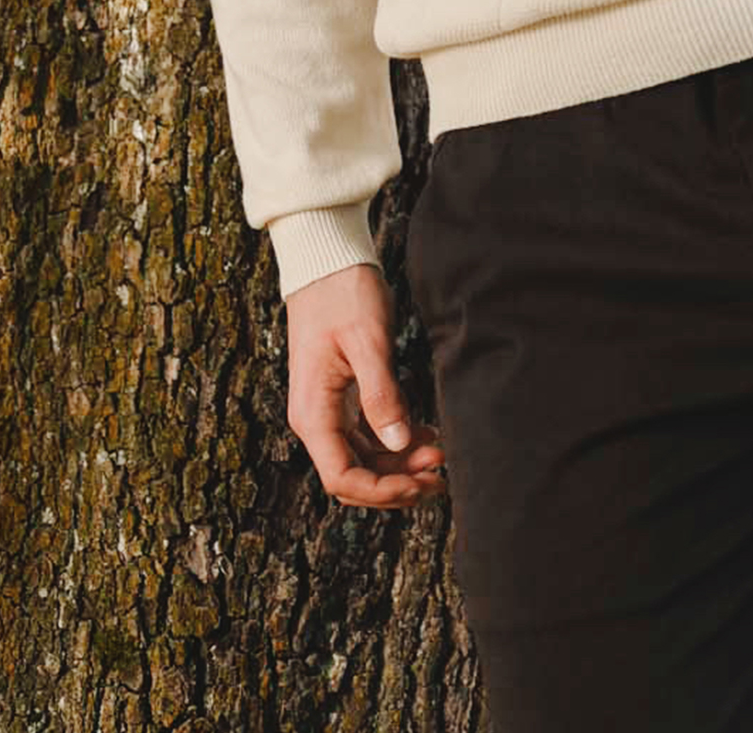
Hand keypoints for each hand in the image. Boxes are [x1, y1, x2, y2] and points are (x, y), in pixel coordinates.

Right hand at [285, 263, 446, 509]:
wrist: (327, 261)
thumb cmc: (342, 294)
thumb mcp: (367, 342)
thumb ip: (381, 394)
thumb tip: (399, 442)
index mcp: (313, 413)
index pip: (341, 478)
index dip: (381, 491)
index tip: (420, 483)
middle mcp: (317, 418)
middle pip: (355, 475)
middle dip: (396, 484)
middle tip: (440, 478)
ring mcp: (330, 409)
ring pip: (365, 457)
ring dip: (400, 464)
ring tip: (439, 455)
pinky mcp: (345, 396)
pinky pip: (370, 433)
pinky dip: (397, 440)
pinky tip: (426, 435)